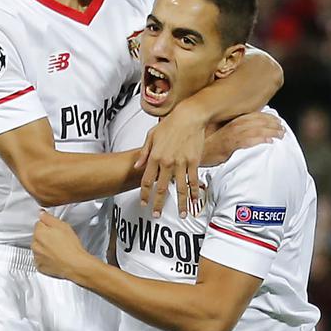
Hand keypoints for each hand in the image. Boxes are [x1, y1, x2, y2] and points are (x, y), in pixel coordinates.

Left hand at [31, 212, 89, 280]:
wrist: (75, 264)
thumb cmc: (70, 246)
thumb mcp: (62, 225)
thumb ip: (49, 218)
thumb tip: (41, 213)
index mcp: (39, 233)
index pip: (39, 224)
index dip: (48, 225)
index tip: (55, 229)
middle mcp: (35, 245)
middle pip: (38, 236)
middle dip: (46, 236)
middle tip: (59, 239)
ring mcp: (37, 257)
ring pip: (38, 248)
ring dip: (45, 247)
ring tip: (58, 248)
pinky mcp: (40, 267)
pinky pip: (40, 260)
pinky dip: (46, 258)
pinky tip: (55, 257)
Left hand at [136, 103, 204, 218]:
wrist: (189, 116)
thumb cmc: (170, 124)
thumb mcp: (151, 136)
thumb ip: (144, 153)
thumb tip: (136, 165)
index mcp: (155, 157)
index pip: (146, 180)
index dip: (144, 194)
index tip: (144, 203)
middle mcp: (167, 162)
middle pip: (161, 188)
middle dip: (158, 204)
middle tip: (156, 215)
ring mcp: (181, 163)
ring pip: (179, 188)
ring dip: (180, 203)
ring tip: (181, 214)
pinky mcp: (194, 161)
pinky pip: (193, 180)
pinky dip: (194, 192)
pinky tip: (194, 200)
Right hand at [202, 112, 283, 165]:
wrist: (199, 153)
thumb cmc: (211, 145)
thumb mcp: (224, 133)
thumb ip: (237, 129)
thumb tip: (252, 129)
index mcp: (233, 121)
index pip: (255, 115)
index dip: (268, 117)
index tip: (278, 121)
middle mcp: (234, 125)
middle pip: (258, 121)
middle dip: (273, 124)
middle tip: (283, 129)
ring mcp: (232, 135)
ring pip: (256, 129)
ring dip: (270, 131)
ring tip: (280, 135)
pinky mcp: (230, 145)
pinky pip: (248, 141)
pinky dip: (259, 139)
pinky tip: (268, 141)